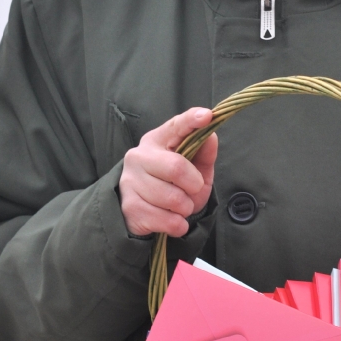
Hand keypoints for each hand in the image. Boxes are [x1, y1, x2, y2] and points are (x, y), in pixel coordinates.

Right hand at [119, 107, 217, 237]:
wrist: (144, 214)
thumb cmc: (175, 184)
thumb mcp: (195, 168)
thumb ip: (204, 153)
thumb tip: (211, 136)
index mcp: (158, 139)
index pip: (176, 126)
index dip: (191, 120)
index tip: (206, 116)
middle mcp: (139, 156)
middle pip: (176, 167)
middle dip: (193, 184)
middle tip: (194, 189)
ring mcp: (130, 181)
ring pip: (172, 198)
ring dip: (186, 207)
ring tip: (180, 205)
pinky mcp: (129, 207)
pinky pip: (166, 220)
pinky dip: (178, 224)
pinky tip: (173, 219)